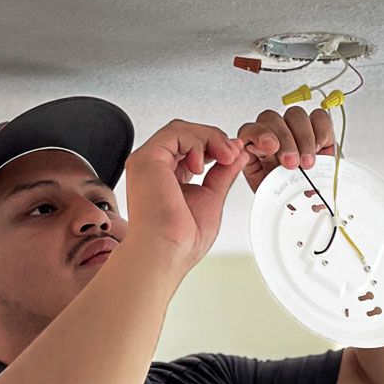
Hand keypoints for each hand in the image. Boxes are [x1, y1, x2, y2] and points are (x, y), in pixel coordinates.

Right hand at [124, 119, 247, 272]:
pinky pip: (174, 133)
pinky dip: (196, 142)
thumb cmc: (181, 241)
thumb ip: (223, 174)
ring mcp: (148, 163)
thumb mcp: (212, 198)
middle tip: (233, 153)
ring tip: (225, 156)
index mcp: (168, 178)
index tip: (235, 154)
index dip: (215, 146)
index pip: (190, 149)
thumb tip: (237, 155)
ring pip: (181, 130)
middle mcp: (154, 169)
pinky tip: (204, 164)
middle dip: (214, 139)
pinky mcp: (146, 159)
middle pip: (185, 135)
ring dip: (210, 138)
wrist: (166, 253)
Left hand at [238, 107, 335, 192]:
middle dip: (284, 140)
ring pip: (295, 115)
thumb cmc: (286, 198)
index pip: (249, 129)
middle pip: (272, 119)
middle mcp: (274, 134)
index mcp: (255, 148)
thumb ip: (262, 165)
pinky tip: (319, 149)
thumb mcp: (269, 189)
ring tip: (308, 164)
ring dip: (303, 138)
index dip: (258, 134)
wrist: (308, 206)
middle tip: (292, 163)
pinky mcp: (318, 129)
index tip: (270, 148)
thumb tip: (256, 147)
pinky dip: (321, 132)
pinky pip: (319, 117)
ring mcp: (295, 129)